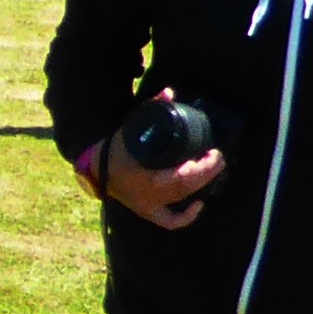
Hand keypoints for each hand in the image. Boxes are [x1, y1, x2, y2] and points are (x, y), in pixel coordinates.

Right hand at [82, 90, 225, 233]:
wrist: (94, 170)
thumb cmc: (113, 150)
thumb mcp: (131, 127)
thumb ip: (151, 109)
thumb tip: (169, 92)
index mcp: (149, 179)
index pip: (184, 177)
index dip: (203, 168)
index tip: (213, 153)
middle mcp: (151, 196)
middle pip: (187, 188)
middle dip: (207, 174)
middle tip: (218, 158)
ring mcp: (149, 206)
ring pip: (182, 200)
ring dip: (201, 186)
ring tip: (213, 170)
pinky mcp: (147, 212)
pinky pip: (170, 221)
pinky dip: (186, 217)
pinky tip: (199, 205)